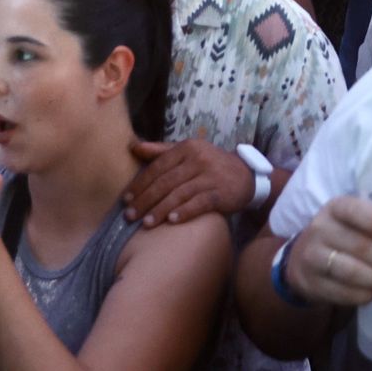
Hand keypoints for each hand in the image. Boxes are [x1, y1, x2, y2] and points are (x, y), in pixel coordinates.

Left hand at [123, 139, 252, 226]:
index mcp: (187, 147)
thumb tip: (133, 146)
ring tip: (146, 224)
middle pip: (166, 182)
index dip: (140, 184)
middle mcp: (198, 159)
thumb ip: (161, 150)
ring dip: (161, 210)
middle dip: (146, 200)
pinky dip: (185, 212)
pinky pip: (200, 203)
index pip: (158, 166)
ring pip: (180, 194)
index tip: (126, 200)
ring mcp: (211, 176)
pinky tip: (172, 222)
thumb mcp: (188, 152)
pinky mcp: (221, 193)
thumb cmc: (210, 165)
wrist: (245, 175)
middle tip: (130, 216)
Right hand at [285, 196, 371, 307]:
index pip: (353, 210)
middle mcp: (319, 229)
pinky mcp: (310, 282)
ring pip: (348, 271)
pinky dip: (361, 295)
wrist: (304, 259)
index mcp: (334, 208)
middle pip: (356, 245)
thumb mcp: (356, 217)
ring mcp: (311, 257)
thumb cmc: (343, 235)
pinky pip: (340, 293)